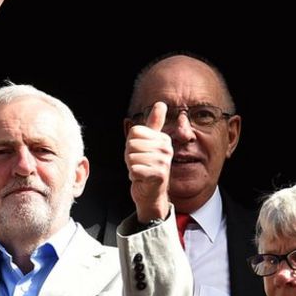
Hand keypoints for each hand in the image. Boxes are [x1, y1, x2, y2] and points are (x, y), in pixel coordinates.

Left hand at [125, 102, 171, 222]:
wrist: (150, 192)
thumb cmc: (146, 166)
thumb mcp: (148, 143)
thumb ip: (154, 124)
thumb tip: (161, 103)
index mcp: (163, 138)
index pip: (134, 131)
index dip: (131, 144)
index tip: (140, 153)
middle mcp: (166, 148)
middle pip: (132, 144)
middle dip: (130, 156)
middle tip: (139, 164)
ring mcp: (163, 162)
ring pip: (132, 157)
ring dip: (131, 166)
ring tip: (141, 171)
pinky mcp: (158, 175)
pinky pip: (134, 170)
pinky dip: (134, 176)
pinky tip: (142, 179)